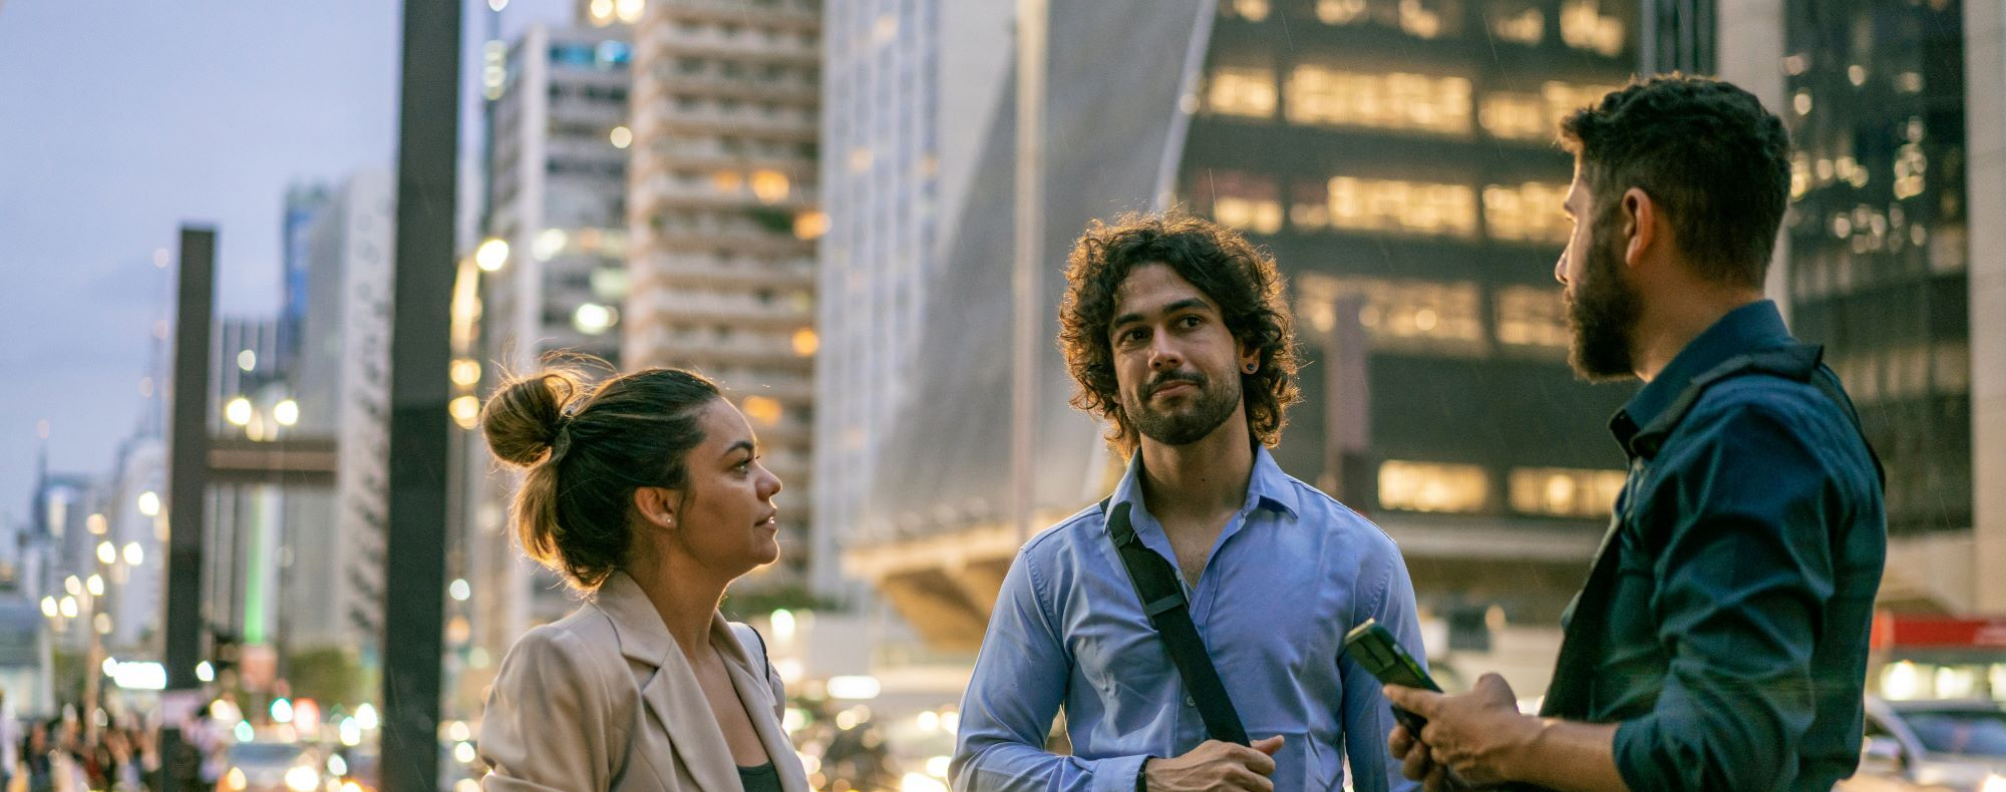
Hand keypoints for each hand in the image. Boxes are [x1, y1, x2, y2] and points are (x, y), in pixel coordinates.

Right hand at [1144, 736, 1284, 791]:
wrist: (1169, 782)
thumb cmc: (1196, 763)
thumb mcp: (1220, 748)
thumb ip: (1252, 747)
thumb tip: (1281, 740)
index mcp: (1234, 751)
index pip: (1269, 765)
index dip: (1261, 769)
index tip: (1251, 770)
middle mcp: (1233, 770)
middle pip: (1267, 786)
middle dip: (1257, 786)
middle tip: (1243, 784)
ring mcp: (1228, 790)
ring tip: (1236, 790)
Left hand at [1385, 674, 1539, 787]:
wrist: (1517, 747)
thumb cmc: (1501, 712)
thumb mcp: (1491, 683)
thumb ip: (1479, 683)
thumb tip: (1481, 687)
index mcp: (1438, 708)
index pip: (1410, 699)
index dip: (1398, 693)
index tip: (1387, 690)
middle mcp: (1435, 733)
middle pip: (1423, 732)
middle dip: (1433, 729)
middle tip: (1453, 723)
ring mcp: (1446, 755)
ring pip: (1437, 752)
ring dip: (1447, 747)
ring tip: (1467, 740)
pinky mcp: (1460, 772)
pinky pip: (1457, 766)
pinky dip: (1466, 760)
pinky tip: (1483, 753)